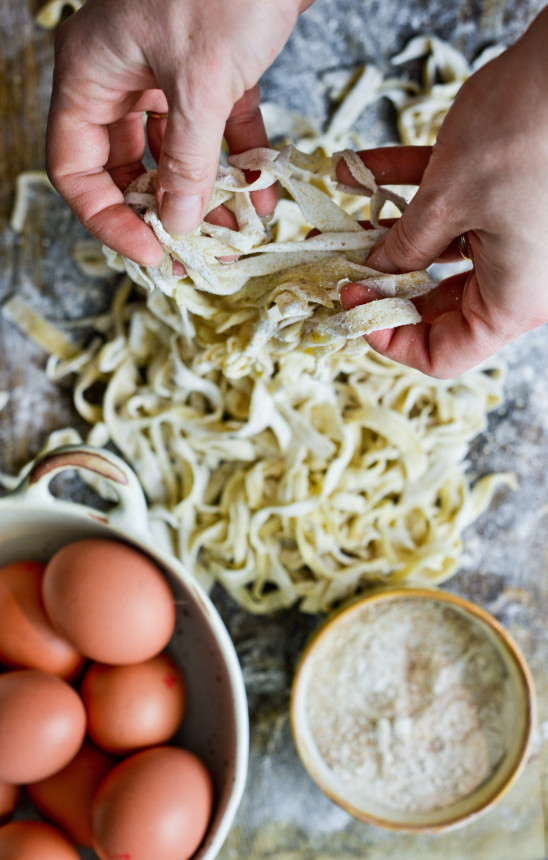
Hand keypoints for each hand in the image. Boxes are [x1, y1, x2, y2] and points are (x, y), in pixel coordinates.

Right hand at [46, 0, 312, 264]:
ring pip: (175, 153)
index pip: (77, 167)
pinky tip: (262, 193)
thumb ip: (189, 160)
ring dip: (203, 194)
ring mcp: (168, 73)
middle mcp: (123, 76)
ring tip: (234, 232)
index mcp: (93, 74)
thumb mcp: (201, 81)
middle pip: (126, 167)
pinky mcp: (214, 68)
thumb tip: (179, 222)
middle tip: (193, 254)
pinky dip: (238, 162)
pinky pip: (218, 130)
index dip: (108, 218)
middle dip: (160, 213)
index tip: (151, 253)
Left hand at [337, 8, 547, 377]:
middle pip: (434, 307)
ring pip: (434, 255)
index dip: (390, 340)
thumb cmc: (526, 134)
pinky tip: (356, 169)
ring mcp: (510, 240)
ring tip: (335, 220)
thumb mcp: (447, 201)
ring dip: (383, 236)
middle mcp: (514, 280)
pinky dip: (405, 192)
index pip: (444, 355)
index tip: (353, 303)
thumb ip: (404, 248)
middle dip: (378, 284)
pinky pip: (447, 210)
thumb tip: (370, 276)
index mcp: (511, 302)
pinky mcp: (502, 202)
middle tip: (334, 265)